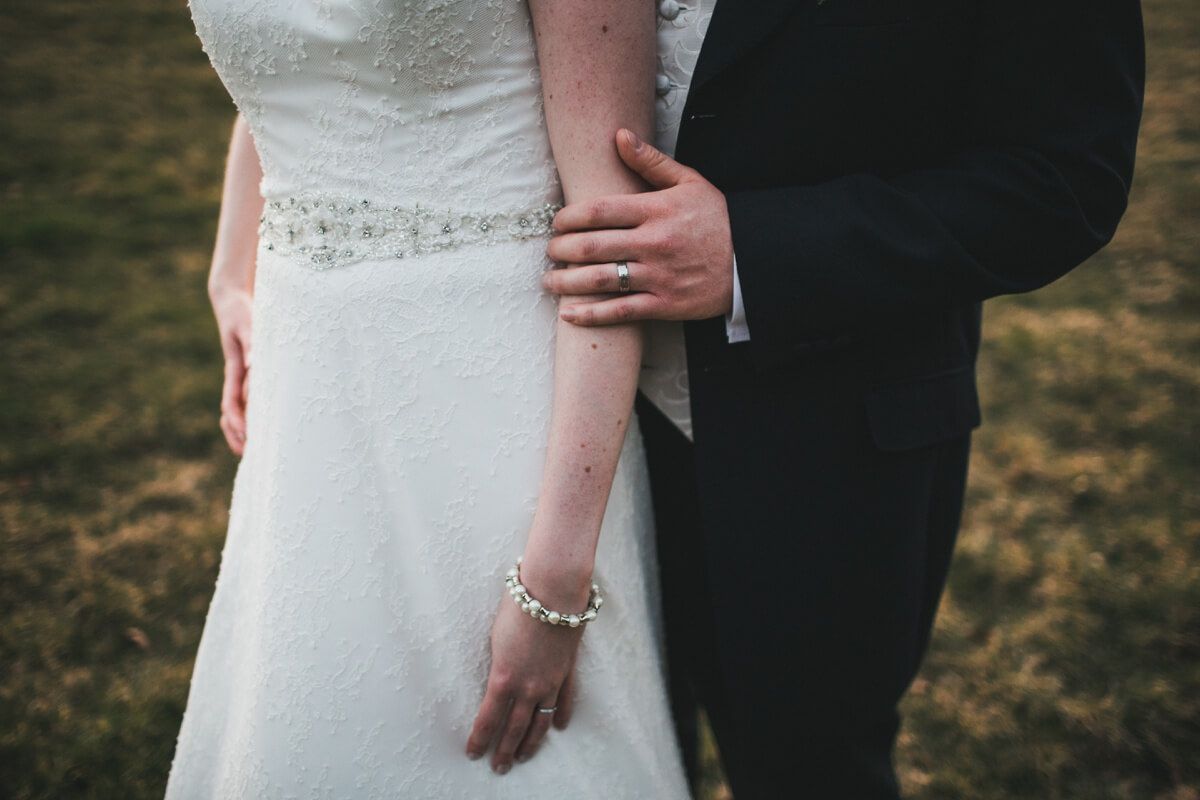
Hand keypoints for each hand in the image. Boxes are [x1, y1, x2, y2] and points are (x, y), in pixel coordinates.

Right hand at [210, 286, 252, 455]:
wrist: (230, 299)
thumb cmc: (241, 312)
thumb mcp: (247, 325)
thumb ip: (252, 344)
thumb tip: (255, 365)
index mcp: (235, 369)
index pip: (232, 402)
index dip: (239, 421)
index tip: (248, 436)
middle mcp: (235, 376)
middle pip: (231, 413)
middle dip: (239, 435)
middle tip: (252, 457)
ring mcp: (240, 375)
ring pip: (235, 409)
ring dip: (241, 430)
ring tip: (252, 453)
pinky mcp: (247, 371)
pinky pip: (244, 398)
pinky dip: (250, 415)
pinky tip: (261, 427)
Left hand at [466, 576, 582, 773]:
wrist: (553, 590)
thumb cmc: (518, 606)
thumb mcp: (496, 637)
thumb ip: (498, 664)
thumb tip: (499, 679)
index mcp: (504, 678)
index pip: (488, 718)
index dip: (480, 738)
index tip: (473, 753)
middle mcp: (528, 686)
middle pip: (515, 728)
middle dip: (504, 750)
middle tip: (499, 767)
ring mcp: (551, 681)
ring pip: (541, 721)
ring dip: (531, 742)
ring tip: (523, 756)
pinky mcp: (568, 671)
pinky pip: (565, 700)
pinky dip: (562, 715)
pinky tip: (559, 727)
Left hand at [543, 128, 733, 324]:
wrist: (753, 260)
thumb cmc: (719, 219)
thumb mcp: (690, 182)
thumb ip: (651, 162)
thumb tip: (619, 136)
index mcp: (656, 210)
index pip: (598, 211)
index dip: (568, 218)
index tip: (557, 222)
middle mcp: (653, 243)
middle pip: (592, 246)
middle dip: (561, 249)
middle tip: (550, 250)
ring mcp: (659, 276)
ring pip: (601, 280)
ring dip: (567, 282)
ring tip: (550, 280)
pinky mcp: (665, 304)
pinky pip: (621, 311)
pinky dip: (591, 314)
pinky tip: (569, 313)